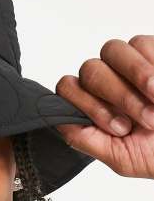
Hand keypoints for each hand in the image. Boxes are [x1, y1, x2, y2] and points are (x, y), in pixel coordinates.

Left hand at [54, 35, 153, 178]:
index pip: (68, 89)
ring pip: (112, 51)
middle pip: (89, 70)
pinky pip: (141, 43)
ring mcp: (129, 65)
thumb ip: (84, 139)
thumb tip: (55, 119)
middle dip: (116, 95)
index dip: (86, 105)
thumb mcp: (119, 157)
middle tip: (143, 120)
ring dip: (134, 77)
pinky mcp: (153, 51)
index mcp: (94, 107)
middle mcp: (107, 83)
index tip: (117, 127)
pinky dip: (151, 65)